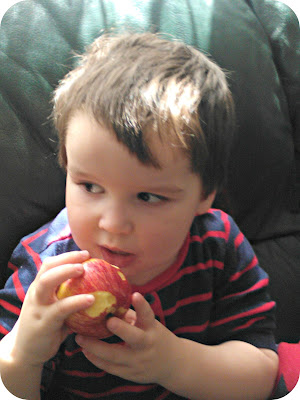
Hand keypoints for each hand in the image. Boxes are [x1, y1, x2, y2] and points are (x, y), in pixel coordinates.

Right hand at [8, 251, 94, 367]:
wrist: (24, 352)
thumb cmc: (47, 326)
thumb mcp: (55, 307)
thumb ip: (68, 296)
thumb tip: (99, 287)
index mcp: (40, 288)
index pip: (50, 265)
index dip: (67, 256)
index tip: (85, 253)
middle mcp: (37, 294)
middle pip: (48, 269)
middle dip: (66, 259)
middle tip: (85, 257)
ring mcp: (38, 307)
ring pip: (47, 283)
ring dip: (65, 272)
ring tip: (84, 269)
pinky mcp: (44, 323)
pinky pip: (60, 308)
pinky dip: (76, 301)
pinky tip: (91, 299)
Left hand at [75, 292, 179, 384]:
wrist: (172, 364)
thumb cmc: (156, 337)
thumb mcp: (150, 324)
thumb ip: (131, 315)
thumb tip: (108, 298)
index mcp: (152, 329)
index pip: (148, 315)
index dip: (142, 306)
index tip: (135, 294)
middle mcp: (146, 345)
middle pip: (134, 337)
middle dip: (121, 329)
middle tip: (107, 321)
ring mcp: (138, 361)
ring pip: (115, 356)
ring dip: (95, 347)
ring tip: (80, 338)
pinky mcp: (130, 374)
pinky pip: (110, 367)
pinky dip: (97, 359)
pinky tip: (85, 351)